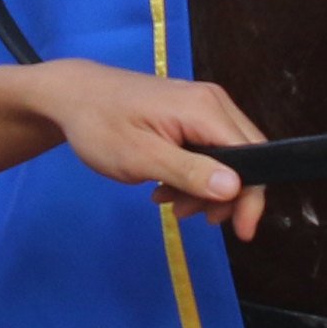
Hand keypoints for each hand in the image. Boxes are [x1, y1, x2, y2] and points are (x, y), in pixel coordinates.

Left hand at [20, 61, 265, 239]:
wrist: (73, 96)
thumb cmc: (100, 125)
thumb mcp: (141, 157)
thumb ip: (189, 172)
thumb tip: (235, 188)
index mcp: (205, 109)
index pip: (253, 156)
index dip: (251, 196)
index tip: (240, 231)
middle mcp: (213, 102)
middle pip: (245, 157)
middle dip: (224, 195)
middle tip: (189, 214)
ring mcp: (203, 105)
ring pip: (227, 157)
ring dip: (205, 188)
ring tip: (168, 202)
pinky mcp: (191, 113)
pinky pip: (208, 149)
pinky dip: (193, 174)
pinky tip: (165, 187)